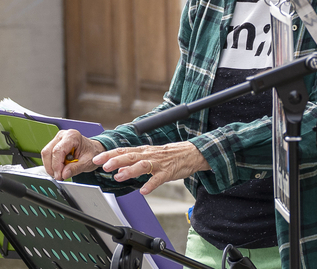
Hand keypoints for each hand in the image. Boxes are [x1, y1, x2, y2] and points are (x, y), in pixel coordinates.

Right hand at [41, 129, 105, 179]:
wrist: (95, 150)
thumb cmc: (92, 153)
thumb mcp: (87, 162)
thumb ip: (75, 168)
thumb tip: (63, 174)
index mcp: (73, 136)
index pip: (58, 151)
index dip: (56, 165)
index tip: (59, 176)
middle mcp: (63, 135)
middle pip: (48, 152)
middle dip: (52, 167)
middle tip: (59, 177)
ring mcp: (57, 139)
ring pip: (46, 154)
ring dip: (51, 167)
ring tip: (60, 173)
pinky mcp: (54, 145)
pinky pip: (48, 156)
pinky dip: (52, 165)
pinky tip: (60, 169)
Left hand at [92, 142, 209, 194]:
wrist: (193, 153)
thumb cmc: (171, 155)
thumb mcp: (151, 156)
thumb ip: (134, 162)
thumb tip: (118, 169)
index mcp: (144, 151)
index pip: (123, 151)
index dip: (109, 155)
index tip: (96, 159)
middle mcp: (150, 155)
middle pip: (131, 156)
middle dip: (116, 160)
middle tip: (104, 166)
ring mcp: (159, 163)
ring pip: (143, 165)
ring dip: (130, 170)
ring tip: (119, 176)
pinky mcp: (169, 172)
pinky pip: (159, 179)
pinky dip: (151, 185)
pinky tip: (144, 191)